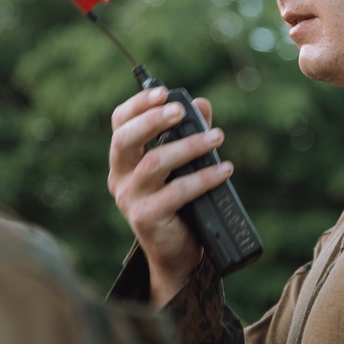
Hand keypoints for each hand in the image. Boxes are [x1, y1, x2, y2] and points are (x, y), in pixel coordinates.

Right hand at [108, 86, 232, 305]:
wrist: (176, 252)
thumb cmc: (179, 202)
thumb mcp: (183, 164)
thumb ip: (190, 132)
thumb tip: (202, 105)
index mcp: (124, 159)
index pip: (119, 124)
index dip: (137, 105)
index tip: (163, 92)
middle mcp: (119, 177)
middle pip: (124, 140)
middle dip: (152, 120)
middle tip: (180, 110)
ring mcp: (129, 199)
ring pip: (153, 164)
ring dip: (189, 147)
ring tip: (217, 138)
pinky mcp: (145, 218)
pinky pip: (176, 192)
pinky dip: (203, 178)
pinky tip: (225, 171)